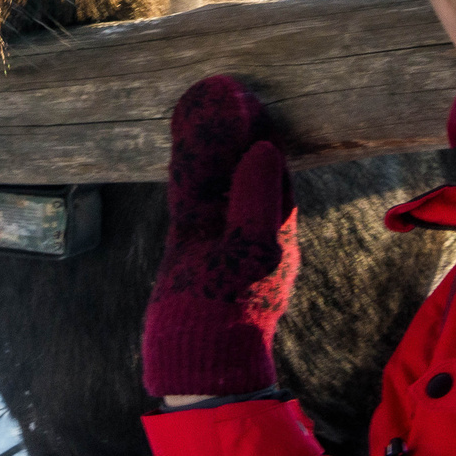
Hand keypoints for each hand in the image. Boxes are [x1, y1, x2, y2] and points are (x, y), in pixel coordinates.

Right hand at [142, 75, 299, 399]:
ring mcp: (216, 238)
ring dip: (205, 142)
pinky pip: (188, 197)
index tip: (252, 99)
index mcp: (276, 233)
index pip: (272, 172)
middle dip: (233, 131)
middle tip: (223, 87)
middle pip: (239, 169)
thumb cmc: (233, 316)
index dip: (261, 134)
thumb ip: (256, 201)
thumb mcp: (252, 255)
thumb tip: (263, 151)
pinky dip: (185, 166)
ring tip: (198, 99)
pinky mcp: (187, 248)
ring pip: (210, 178)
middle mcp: (247, 231)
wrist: (198, 368)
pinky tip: (180, 139)